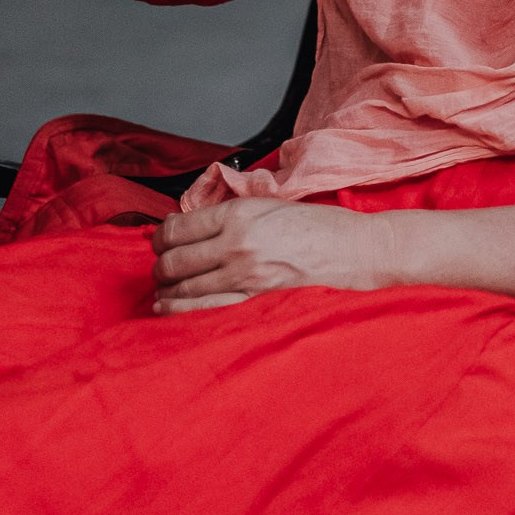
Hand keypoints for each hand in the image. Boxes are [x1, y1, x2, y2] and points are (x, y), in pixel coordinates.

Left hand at [151, 196, 387, 311]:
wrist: (355, 250)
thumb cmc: (317, 224)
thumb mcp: (269, 204)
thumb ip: (230, 214)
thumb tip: (190, 224)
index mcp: (239, 214)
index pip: (177, 228)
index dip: (160, 237)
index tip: (160, 241)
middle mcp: (236, 245)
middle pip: (173, 260)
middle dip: (159, 265)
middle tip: (161, 266)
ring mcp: (244, 277)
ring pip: (183, 288)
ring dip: (165, 289)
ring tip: (163, 287)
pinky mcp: (254, 302)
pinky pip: (203, 310)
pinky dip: (177, 310)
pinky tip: (166, 308)